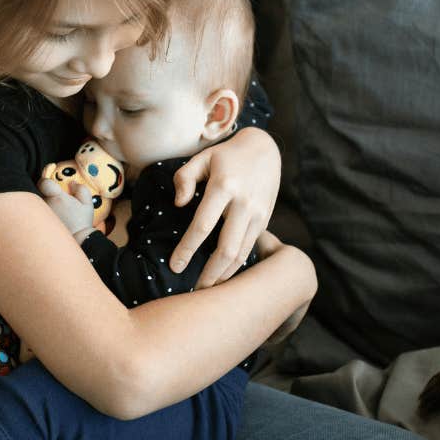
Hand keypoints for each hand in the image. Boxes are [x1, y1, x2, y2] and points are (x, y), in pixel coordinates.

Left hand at [38, 178, 94, 236]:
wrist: (77, 241)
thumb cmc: (82, 223)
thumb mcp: (87, 204)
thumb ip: (81, 189)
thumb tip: (72, 183)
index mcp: (57, 198)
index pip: (43, 183)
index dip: (46, 182)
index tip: (51, 185)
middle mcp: (46, 205)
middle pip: (40, 194)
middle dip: (47, 196)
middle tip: (58, 202)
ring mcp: (41, 215)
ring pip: (38, 205)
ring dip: (45, 206)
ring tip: (57, 214)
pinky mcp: (38, 225)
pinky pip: (37, 215)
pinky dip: (42, 216)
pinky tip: (53, 221)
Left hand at [169, 127, 280, 288]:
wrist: (264, 149)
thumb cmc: (225, 155)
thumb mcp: (201, 158)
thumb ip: (184, 178)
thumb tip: (178, 204)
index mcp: (224, 186)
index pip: (202, 225)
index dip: (187, 249)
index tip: (175, 266)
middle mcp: (244, 203)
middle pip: (226, 248)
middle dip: (209, 274)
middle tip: (194, 290)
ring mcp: (258, 213)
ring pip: (241, 254)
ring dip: (224, 275)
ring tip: (208, 289)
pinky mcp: (265, 220)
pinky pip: (249, 249)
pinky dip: (236, 266)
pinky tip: (223, 275)